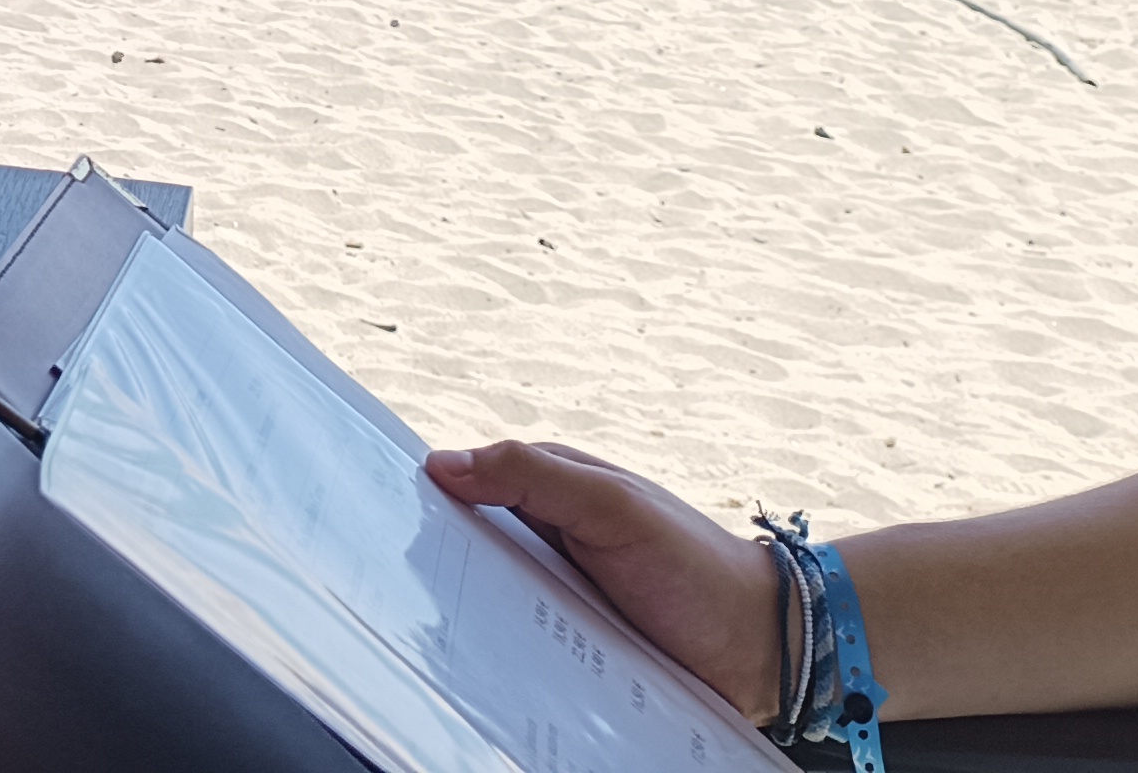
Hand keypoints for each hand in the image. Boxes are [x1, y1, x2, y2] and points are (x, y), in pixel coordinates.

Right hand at [427, 439, 782, 721]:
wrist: (761, 651)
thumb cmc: (695, 566)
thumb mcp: (614, 506)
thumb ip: (533, 474)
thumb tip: (442, 463)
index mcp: (550, 488)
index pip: (467, 481)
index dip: (423, 495)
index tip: (377, 512)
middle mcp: (546, 539)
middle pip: (467, 548)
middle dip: (435, 566)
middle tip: (394, 589)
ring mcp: (554, 594)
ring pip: (487, 603)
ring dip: (466, 619)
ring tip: (430, 640)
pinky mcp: (566, 647)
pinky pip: (518, 650)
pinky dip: (499, 658)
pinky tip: (479, 673)